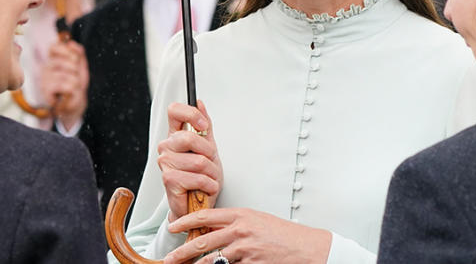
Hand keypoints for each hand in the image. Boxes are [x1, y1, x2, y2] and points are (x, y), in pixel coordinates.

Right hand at [40, 41, 88, 128]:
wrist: (73, 106)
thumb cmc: (74, 86)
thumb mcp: (80, 67)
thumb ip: (78, 53)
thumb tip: (71, 43)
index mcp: (52, 60)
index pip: (54, 47)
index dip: (66, 51)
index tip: (74, 60)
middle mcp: (45, 68)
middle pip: (66, 61)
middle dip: (76, 71)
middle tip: (74, 79)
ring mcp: (44, 79)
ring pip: (68, 75)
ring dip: (76, 83)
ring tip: (71, 88)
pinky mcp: (46, 91)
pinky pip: (65, 85)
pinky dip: (72, 91)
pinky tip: (67, 94)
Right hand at [159, 100, 221, 221]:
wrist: (199, 203)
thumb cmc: (202, 177)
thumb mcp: (208, 148)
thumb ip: (204, 125)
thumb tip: (199, 103)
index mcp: (175, 135)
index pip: (175, 111)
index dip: (191, 114)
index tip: (203, 126)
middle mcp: (166, 147)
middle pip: (190, 137)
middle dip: (209, 154)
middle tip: (210, 164)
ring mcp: (165, 163)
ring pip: (198, 161)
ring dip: (211, 173)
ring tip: (207, 179)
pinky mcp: (169, 180)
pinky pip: (197, 177)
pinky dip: (208, 185)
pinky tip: (204, 189)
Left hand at [165, 207, 331, 263]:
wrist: (306, 247)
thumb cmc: (283, 234)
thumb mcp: (256, 220)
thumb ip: (234, 223)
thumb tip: (213, 229)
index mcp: (240, 215)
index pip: (205, 216)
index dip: (185, 221)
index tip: (172, 226)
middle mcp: (240, 231)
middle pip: (202, 241)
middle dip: (182, 252)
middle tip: (170, 258)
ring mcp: (244, 249)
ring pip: (212, 260)